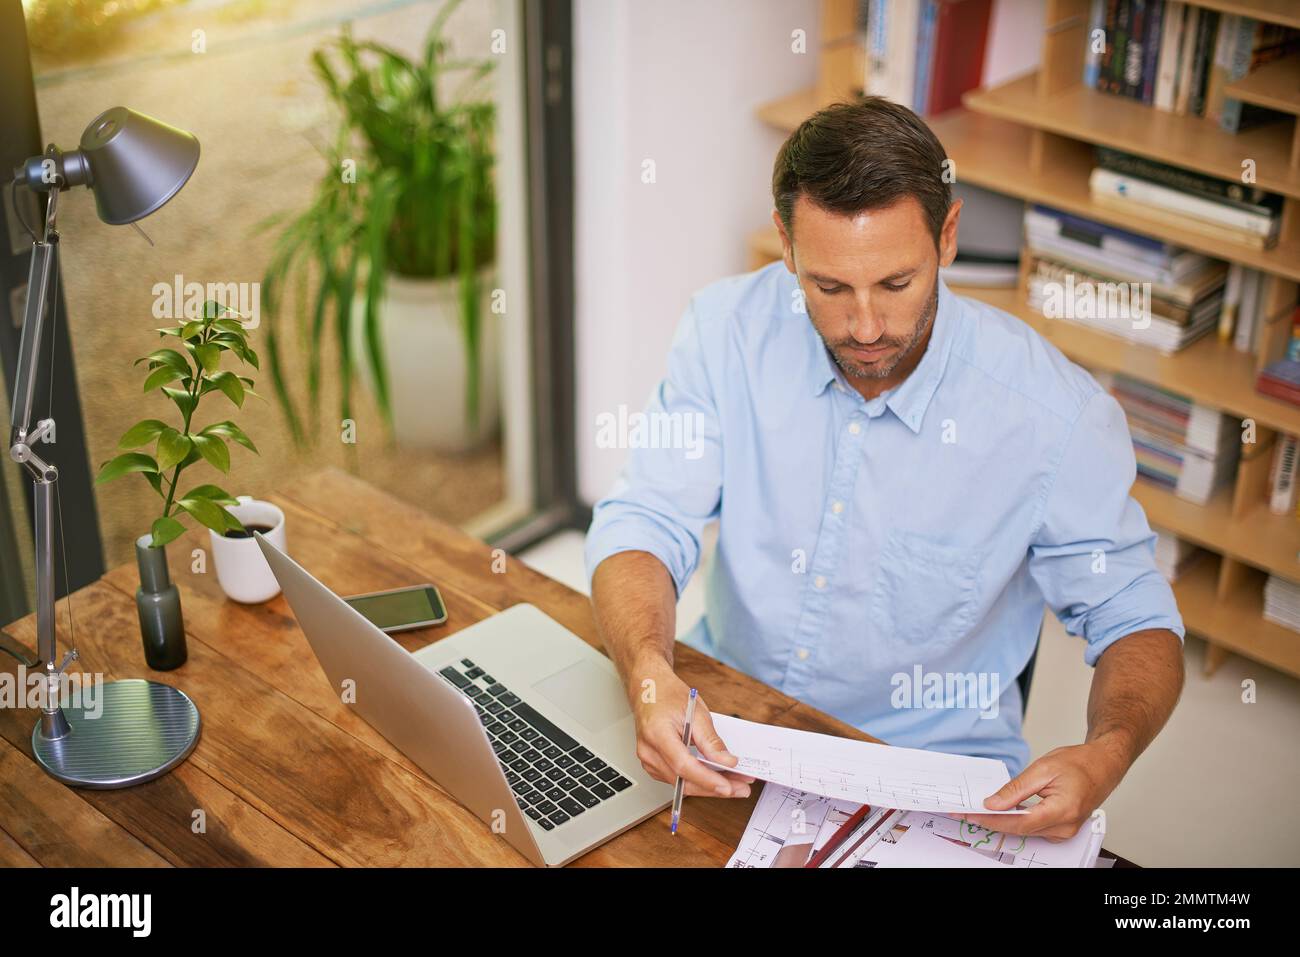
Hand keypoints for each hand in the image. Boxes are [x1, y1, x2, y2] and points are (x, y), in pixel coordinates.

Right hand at [627, 656, 754, 797]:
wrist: (649, 689)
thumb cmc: (668, 695)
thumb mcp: (696, 712)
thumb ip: (711, 740)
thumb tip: (727, 761)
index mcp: (657, 734)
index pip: (683, 765)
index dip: (706, 779)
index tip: (727, 787)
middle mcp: (649, 751)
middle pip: (683, 780)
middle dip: (714, 788)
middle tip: (741, 788)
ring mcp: (648, 760)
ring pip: (681, 784)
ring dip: (708, 786)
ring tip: (734, 782)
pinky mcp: (653, 764)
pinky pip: (677, 779)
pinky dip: (697, 780)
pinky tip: (714, 777)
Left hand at [955, 738, 1129, 838]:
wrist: (1104, 765)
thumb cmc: (1079, 763)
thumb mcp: (1042, 769)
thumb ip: (1016, 789)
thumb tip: (993, 804)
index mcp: (1062, 810)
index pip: (1019, 823)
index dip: (991, 820)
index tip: (969, 814)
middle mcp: (1065, 827)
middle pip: (1020, 830)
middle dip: (990, 821)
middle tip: (964, 812)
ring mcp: (1065, 831)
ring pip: (1025, 831)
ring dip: (1000, 822)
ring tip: (976, 811)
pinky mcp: (1062, 829)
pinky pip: (1033, 828)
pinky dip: (1014, 821)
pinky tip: (999, 812)